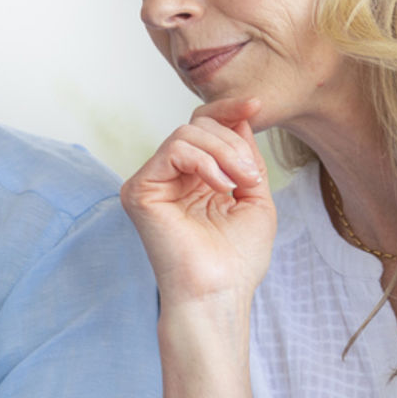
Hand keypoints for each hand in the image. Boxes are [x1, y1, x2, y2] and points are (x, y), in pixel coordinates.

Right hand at [121, 98, 275, 308]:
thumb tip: (239, 116)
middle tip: (250, 177)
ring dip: (224, 152)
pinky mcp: (139, 190)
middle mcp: (168, 178)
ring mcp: (151, 183)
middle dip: (233, 141)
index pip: (203, 128)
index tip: (257, 105)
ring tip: (239, 185)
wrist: (218, 292)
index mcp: (192, 179)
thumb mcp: (254, 196)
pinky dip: (205, 161)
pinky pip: (173, 150)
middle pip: (197, 125)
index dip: (229, 111)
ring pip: (186, 133)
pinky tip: (220, 187)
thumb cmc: (237, 258)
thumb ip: (245, 157)